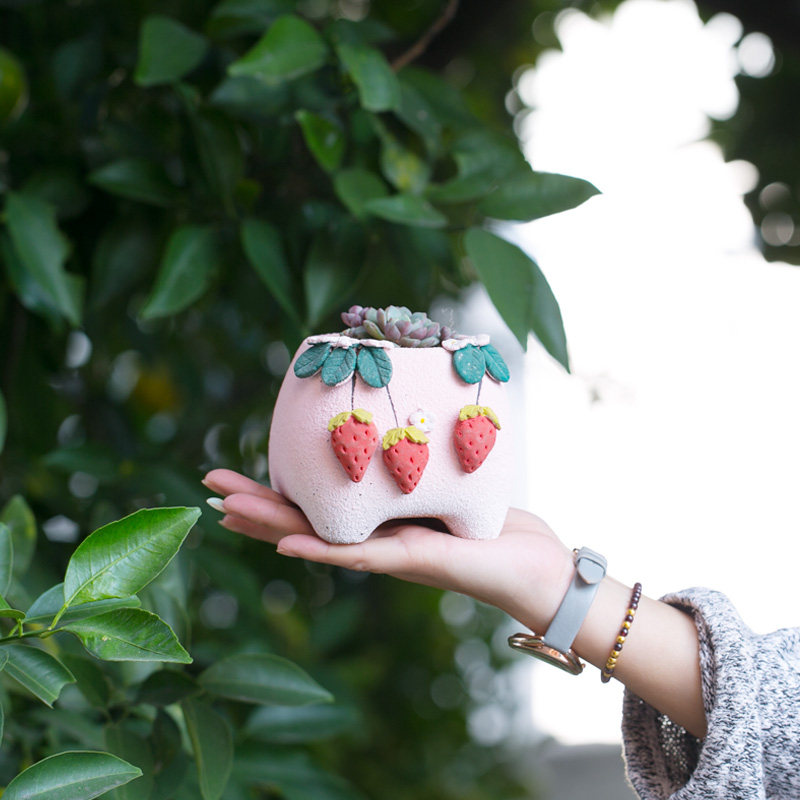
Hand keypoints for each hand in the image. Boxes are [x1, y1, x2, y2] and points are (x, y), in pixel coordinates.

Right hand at [202, 468, 573, 632]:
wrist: (538, 570)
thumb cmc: (497, 529)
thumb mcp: (451, 486)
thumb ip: (420, 470)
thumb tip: (403, 429)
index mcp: (380, 524)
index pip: (315, 508)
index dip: (274, 495)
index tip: (236, 480)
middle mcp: (376, 543)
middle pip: (302, 522)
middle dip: (255, 505)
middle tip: (207, 486)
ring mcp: (390, 556)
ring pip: (317, 539)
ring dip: (270, 525)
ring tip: (225, 509)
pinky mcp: (415, 560)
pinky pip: (361, 555)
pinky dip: (320, 551)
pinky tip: (286, 545)